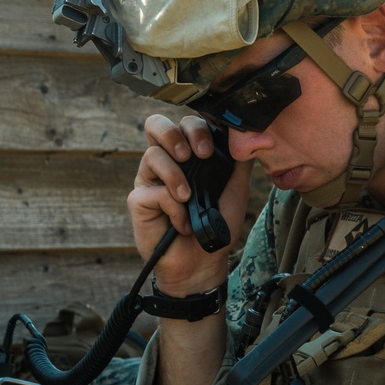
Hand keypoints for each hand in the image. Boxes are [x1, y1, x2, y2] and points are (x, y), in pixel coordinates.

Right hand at [128, 115, 252, 293]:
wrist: (204, 261)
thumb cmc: (217, 223)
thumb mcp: (235, 187)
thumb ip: (238, 159)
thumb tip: (245, 132)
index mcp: (186, 154)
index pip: (183, 124)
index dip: (194, 128)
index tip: (208, 150)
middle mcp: (165, 162)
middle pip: (154, 125)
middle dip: (174, 135)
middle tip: (191, 156)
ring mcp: (149, 180)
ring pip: (151, 156)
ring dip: (175, 176)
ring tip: (188, 197)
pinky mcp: (138, 202)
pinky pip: (153, 193)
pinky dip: (173, 208)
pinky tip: (183, 223)